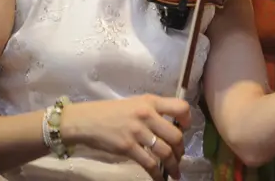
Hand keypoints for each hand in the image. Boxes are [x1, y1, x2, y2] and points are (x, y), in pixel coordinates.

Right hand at [61, 94, 190, 178]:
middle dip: (181, 149)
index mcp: (151, 101)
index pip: (181, 107)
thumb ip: (153, 111)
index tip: (186, 129)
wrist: (85, 121)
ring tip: (174, 171)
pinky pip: (149, 163)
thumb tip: (172, 126)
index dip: (188, 120)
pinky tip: (160, 179)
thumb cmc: (110, 112)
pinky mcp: (128, 147)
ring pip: (165, 151)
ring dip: (173, 164)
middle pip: (176, 135)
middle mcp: (147, 115)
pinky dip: (158, 174)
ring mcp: (137, 131)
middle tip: (179, 156)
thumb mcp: (135, 103)